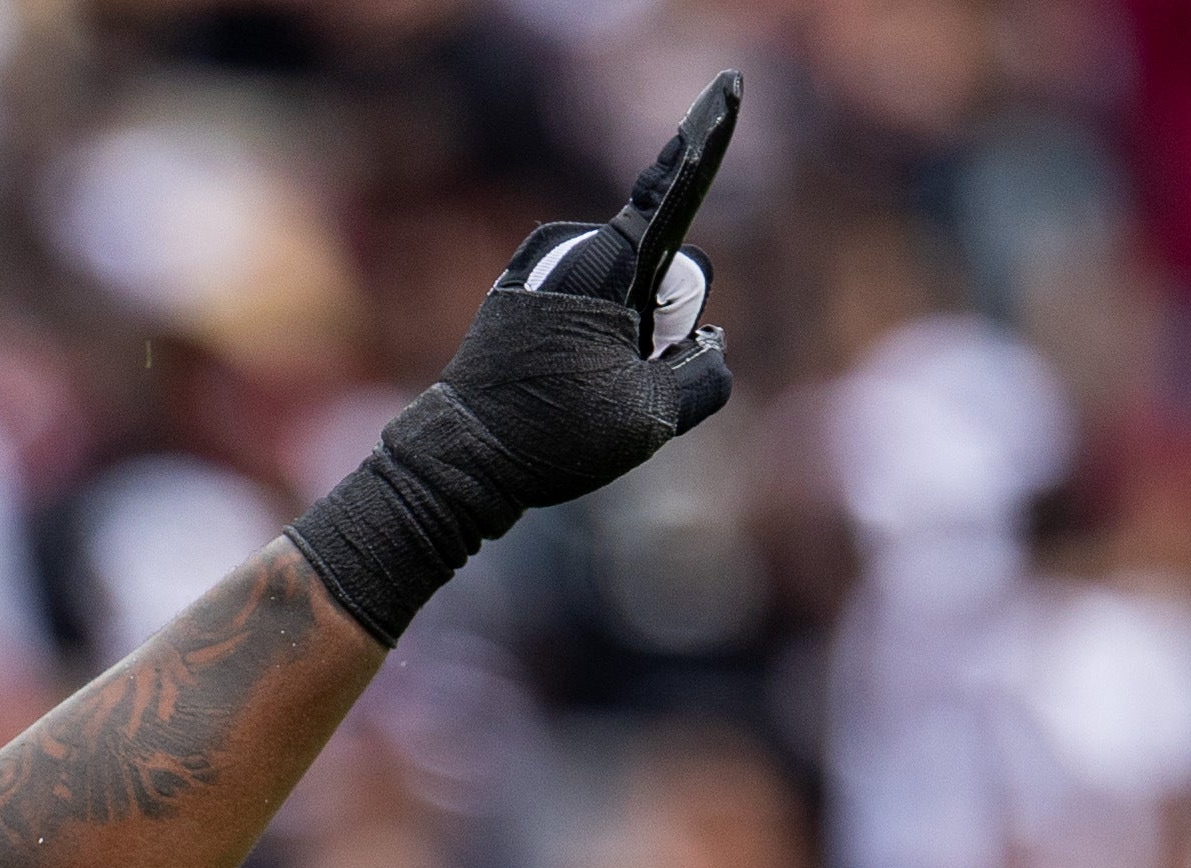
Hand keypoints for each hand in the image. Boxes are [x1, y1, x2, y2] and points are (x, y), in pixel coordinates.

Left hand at [287, 72, 745, 645]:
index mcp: (606, 264)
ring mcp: (542, 267)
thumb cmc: (553, 437)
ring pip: (627, 293)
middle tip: (624, 377)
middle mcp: (571, 249)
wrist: (462, 460)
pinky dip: (596, 343)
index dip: (709, 140)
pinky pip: (591, 307)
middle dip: (663, 322)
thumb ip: (707, 373)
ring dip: (627, 339)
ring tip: (583, 389)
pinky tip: (565, 386)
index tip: (729, 84)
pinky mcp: (522, 291)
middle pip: (662, 269)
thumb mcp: (653, 418)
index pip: (676, 192)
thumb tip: (708, 347)